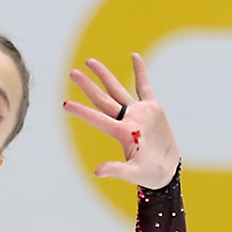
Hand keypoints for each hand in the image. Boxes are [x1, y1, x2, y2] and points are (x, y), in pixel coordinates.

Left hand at [63, 54, 179, 188]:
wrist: (166, 172)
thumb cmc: (149, 175)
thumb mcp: (134, 173)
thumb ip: (117, 170)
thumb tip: (97, 172)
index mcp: (121, 133)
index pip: (98, 119)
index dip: (82, 112)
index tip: (65, 104)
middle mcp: (126, 120)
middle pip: (103, 99)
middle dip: (88, 86)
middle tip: (72, 73)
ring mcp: (138, 113)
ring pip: (118, 89)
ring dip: (104, 75)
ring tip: (90, 62)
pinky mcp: (152, 109)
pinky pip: (144, 86)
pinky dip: (140, 71)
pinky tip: (133, 56)